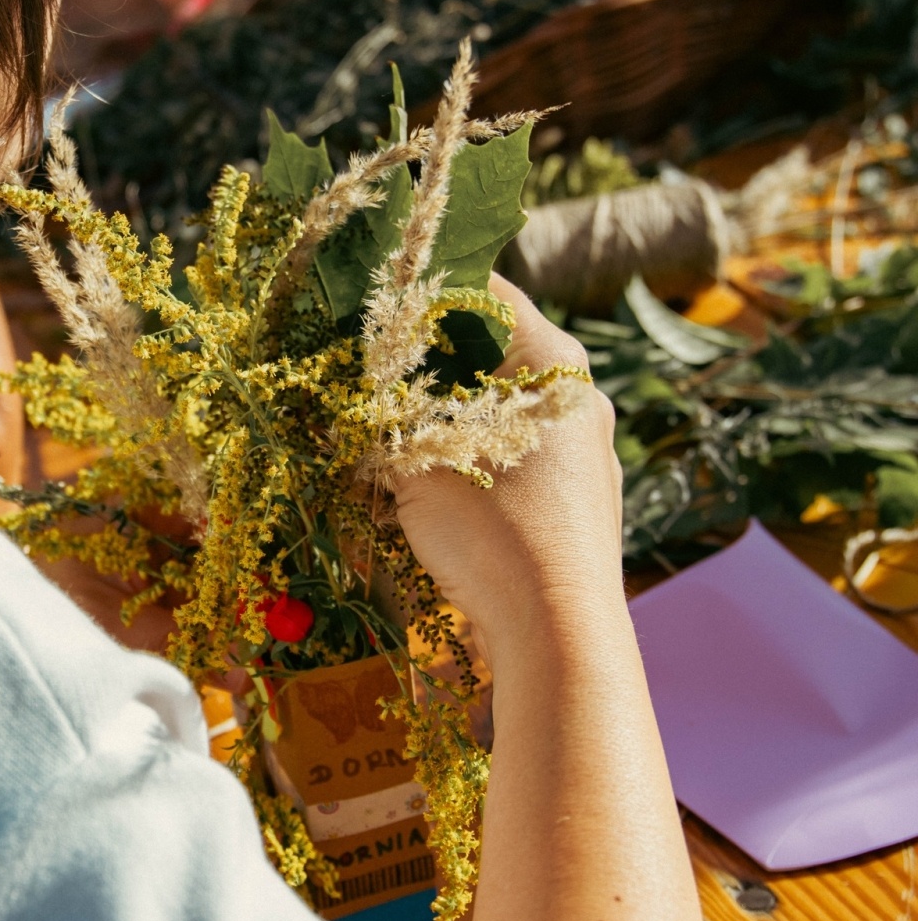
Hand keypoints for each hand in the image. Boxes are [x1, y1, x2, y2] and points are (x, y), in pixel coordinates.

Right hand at [391, 274, 624, 653]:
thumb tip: (340, 392)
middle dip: (421, 370)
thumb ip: (379, 416)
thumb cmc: (494, 530)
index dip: (422, 289)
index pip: (485, 289)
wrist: (558, 631)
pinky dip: (463, 464)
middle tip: (363, 382)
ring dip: (438, 424)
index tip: (370, 304)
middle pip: (487, 354)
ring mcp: (581, 450)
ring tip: (383, 450)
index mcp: (553, 362)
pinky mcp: (576, 498)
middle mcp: (577, 395)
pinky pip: (510, 458)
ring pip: (494, 412)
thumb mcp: (417, 462)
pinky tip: (419, 498)